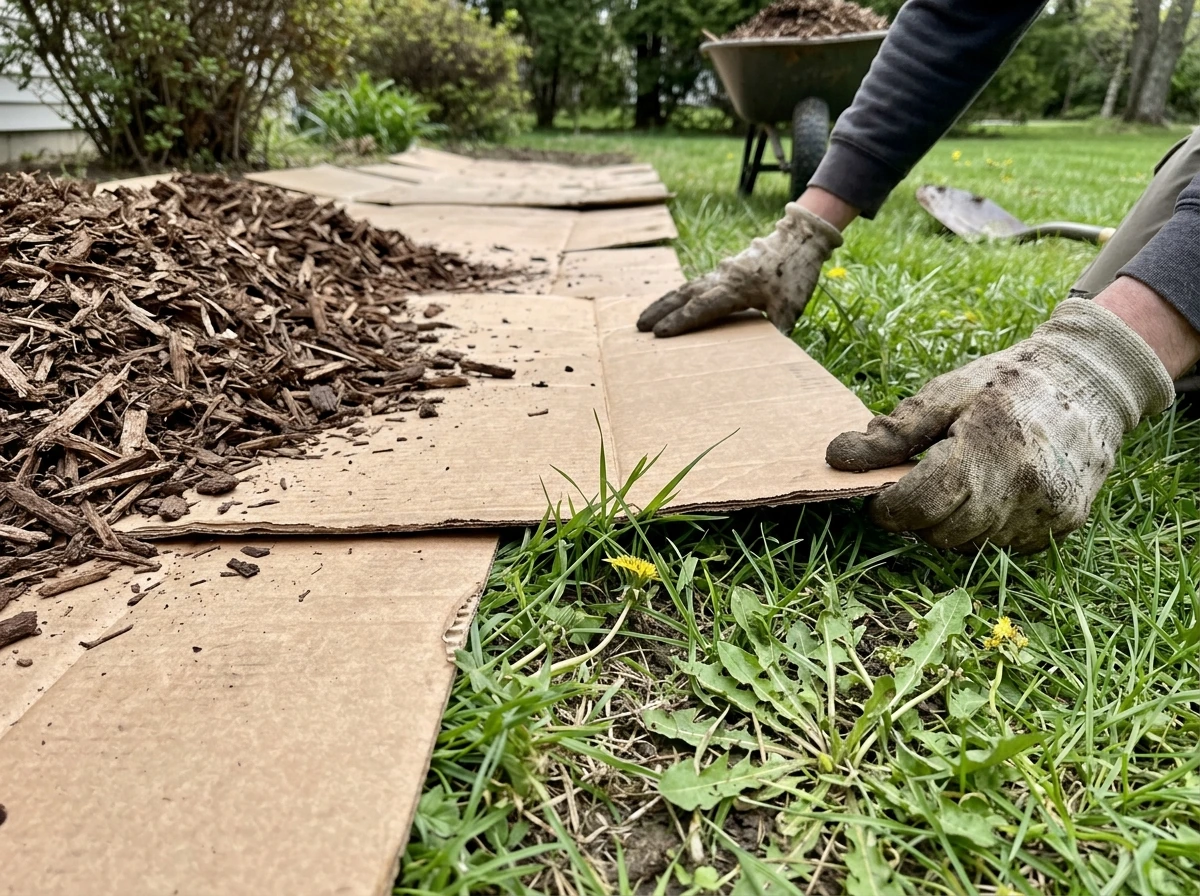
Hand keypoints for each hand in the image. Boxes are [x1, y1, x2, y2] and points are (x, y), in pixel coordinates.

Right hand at [637, 203, 842, 336]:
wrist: (799, 240)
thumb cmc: (796, 274)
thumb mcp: (791, 306)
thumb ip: (777, 328)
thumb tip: (772, 353)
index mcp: (737, 288)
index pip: (702, 307)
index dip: (680, 321)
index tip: (659, 333)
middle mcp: (723, 278)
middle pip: (684, 294)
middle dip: (660, 310)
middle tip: (638, 326)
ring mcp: (721, 272)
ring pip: (686, 287)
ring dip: (665, 301)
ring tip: (644, 316)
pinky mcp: (724, 271)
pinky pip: (695, 283)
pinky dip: (679, 295)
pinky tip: (670, 303)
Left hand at [826, 298, 1174, 551]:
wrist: (1090, 380)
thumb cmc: (1006, 383)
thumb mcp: (945, 393)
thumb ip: (892, 432)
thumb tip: (837, 458)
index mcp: (986, 449)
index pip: (920, 505)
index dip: (889, 505)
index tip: (882, 491)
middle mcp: (1022, 488)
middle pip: (941, 532)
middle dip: (919, 513)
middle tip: (922, 479)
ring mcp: (1047, 512)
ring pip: (971, 543)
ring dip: (953, 521)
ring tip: (963, 477)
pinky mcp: (1063, 525)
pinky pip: (1004, 543)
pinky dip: (987, 524)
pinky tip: (995, 489)